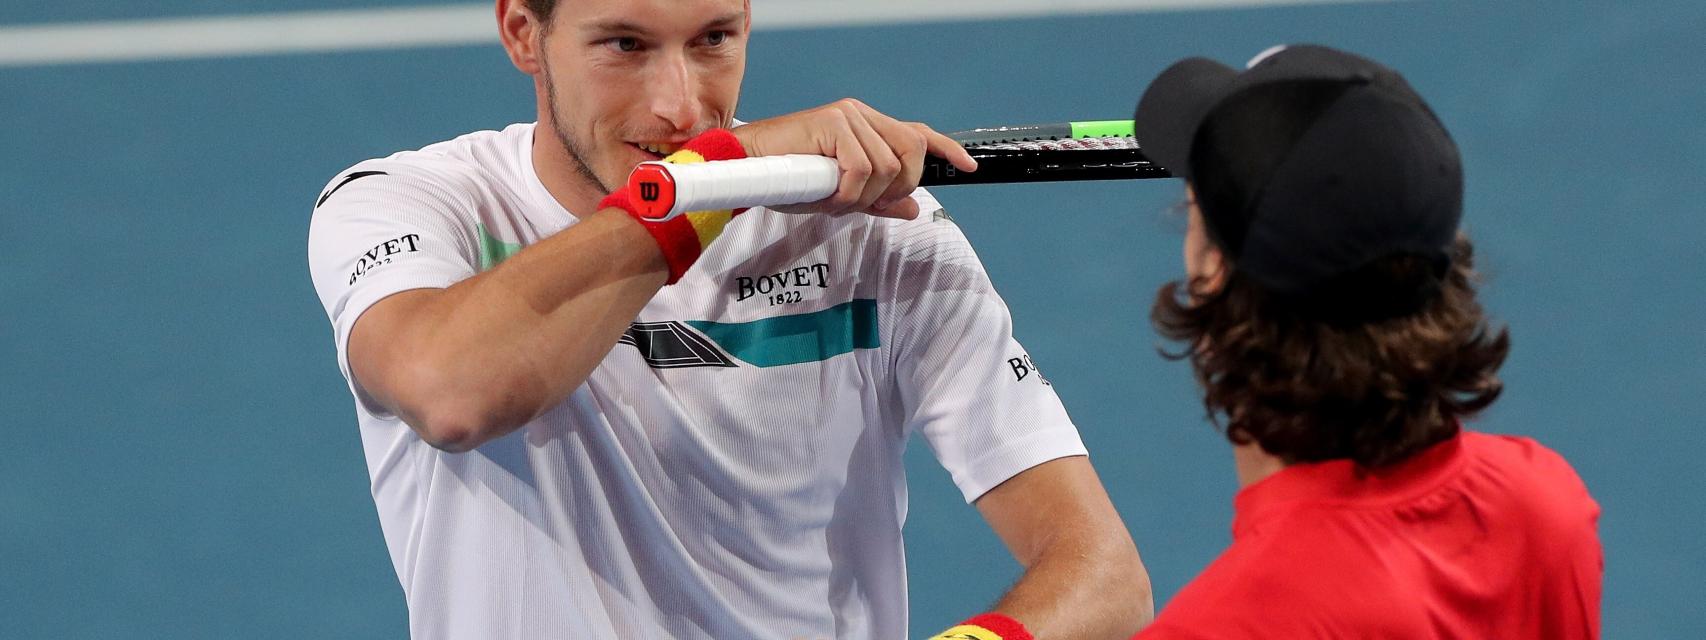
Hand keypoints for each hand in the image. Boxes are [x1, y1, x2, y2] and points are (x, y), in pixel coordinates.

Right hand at [731, 99, 977, 218]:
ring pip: (887, 167)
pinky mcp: (834, 122)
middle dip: (896, 189)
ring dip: (862, 197)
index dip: (946, 149)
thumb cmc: (787, 180)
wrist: (747, 168)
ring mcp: (849, 116)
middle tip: (863, 204)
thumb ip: (878, 202)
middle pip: (910, 155)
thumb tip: (913, 210)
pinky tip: (826, 196)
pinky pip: (861, 170)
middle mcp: (862, 115)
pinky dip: (847, 195)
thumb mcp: (841, 196)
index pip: (917, 134)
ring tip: (832, 200)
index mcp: (868, 126)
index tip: (969, 167)